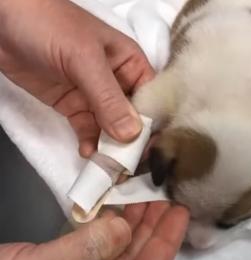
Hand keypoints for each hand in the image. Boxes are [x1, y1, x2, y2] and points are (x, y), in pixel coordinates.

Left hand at [0, 0, 154, 156]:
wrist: (1, 20)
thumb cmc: (49, 26)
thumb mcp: (83, 59)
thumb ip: (108, 98)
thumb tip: (131, 135)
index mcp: (130, 64)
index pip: (151, 99)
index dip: (153, 124)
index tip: (150, 150)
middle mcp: (118, 81)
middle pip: (132, 117)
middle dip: (131, 140)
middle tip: (127, 164)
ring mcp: (94, 95)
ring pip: (110, 127)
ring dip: (110, 146)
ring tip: (107, 165)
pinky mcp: (73, 105)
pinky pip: (87, 128)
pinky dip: (90, 142)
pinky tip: (88, 153)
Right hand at [0, 203, 188, 259]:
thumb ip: (87, 251)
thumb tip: (122, 228)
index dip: (166, 242)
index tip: (180, 212)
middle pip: (135, 259)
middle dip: (152, 227)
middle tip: (164, 196)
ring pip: (116, 249)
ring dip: (131, 222)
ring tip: (145, 195)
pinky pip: (94, 244)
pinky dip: (106, 224)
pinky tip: (116, 207)